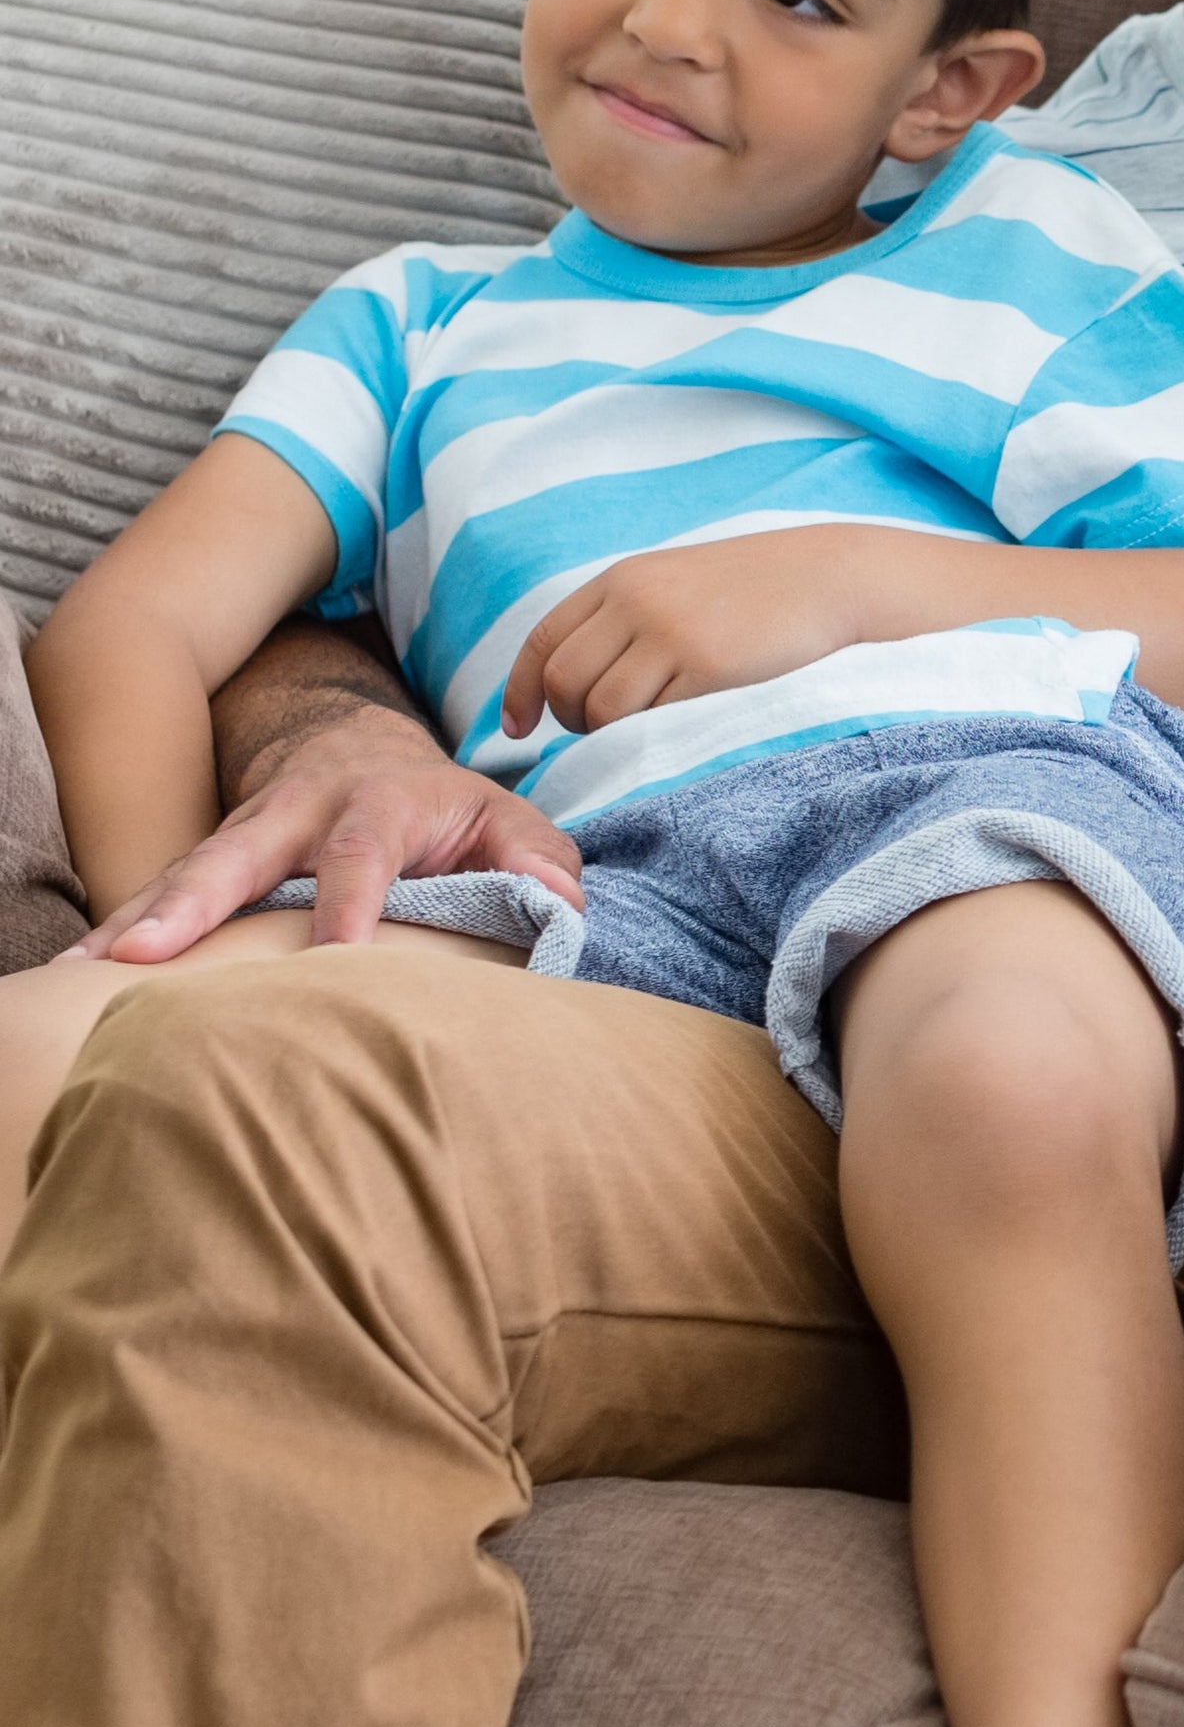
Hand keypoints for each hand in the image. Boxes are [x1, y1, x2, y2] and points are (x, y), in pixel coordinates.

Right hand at [76, 700, 581, 962]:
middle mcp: (299, 812)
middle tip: (147, 955)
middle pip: (241, 855)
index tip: (337, 957)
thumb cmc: (449, 809)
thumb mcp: (506, 817)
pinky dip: (120, 930)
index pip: (362, 853)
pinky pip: (163, 896)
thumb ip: (539, 857)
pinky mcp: (213, 861)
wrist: (367, 753)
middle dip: (194, 903)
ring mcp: (246, 834)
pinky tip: (78, 974)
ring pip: (186, 874)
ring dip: (138, 920)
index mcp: (380, 802)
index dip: (349, 903)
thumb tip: (562, 902)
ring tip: (88, 970)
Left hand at [503, 528, 897, 737]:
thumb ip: (627, 615)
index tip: (520, 727)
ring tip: (644, 733)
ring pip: (602, 708)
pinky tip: (679, 728)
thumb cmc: (759, 588)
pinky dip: (653, 735)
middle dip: (570, 719)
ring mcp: (671, 634)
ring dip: (610, 735)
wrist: (831, 577)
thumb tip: (579, 678)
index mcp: (622, 579)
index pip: (544, 641)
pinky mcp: (708, 666)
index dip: (521, 691)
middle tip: (600, 733)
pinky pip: (652, 720)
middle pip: (564, 680)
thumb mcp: (678, 582)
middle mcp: (636, 602)